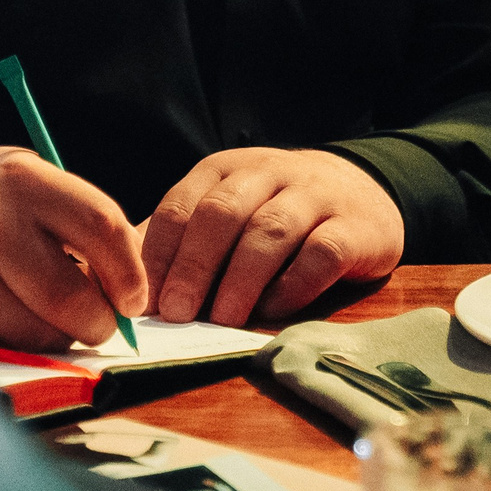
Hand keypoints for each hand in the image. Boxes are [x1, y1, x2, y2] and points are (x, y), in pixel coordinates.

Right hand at [0, 146, 147, 350]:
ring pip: (36, 337)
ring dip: (54, 339)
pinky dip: (13, 347)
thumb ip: (85, 228)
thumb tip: (136, 294)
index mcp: (21, 179)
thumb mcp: (32, 185)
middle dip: (97, 323)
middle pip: (71, 299)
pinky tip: (0, 317)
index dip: (130, 274)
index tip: (133, 298)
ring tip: (40, 313)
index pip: (102, 229)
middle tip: (96, 321)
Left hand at [141, 148, 403, 326]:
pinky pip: (320, 253)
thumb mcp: (227, 211)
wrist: (362, 192)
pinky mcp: (354, 227)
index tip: (144, 302)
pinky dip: (293, 284)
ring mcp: (314, 196)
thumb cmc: (276, 213)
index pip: (181, 206)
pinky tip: (274, 309)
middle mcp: (267, 173)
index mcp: (225, 170)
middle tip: (176, 313)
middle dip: (194, 265)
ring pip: (269, 230)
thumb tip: (128, 288)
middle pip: (222, 213)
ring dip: (240, 279)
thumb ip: (182, 242)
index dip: (159, 255)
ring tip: (223, 320)